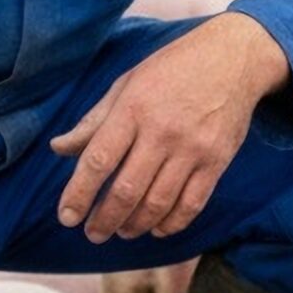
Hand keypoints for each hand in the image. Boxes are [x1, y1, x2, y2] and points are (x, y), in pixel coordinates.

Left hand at [50, 13, 289, 241]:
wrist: (233, 58)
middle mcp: (162, 131)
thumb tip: (58, 148)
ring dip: (135, 226)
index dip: (79, 193)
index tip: (67, 218)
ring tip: (122, 231)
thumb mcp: (127, 83)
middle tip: (93, 234)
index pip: (98, 160)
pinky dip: (171, 224)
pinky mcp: (217, 161)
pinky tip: (157, 229)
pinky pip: (192, 204)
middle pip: (126, 190)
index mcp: (133, 108)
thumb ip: (94, 120)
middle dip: (104, 220)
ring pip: (158, 203)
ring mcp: (192, 148)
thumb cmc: (172, 69)